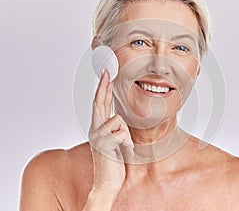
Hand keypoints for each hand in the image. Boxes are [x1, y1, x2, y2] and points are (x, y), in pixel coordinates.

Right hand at [88, 70, 133, 195]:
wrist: (108, 182)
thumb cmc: (113, 161)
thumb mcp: (115, 141)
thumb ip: (115, 128)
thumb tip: (119, 117)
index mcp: (98, 127)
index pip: (100, 103)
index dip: (103, 88)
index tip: (106, 75)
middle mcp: (95, 129)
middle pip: (100, 102)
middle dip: (104, 85)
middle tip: (107, 71)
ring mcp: (97, 136)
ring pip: (119, 120)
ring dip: (127, 134)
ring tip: (124, 147)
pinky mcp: (103, 144)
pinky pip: (122, 133)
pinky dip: (128, 142)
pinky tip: (124, 151)